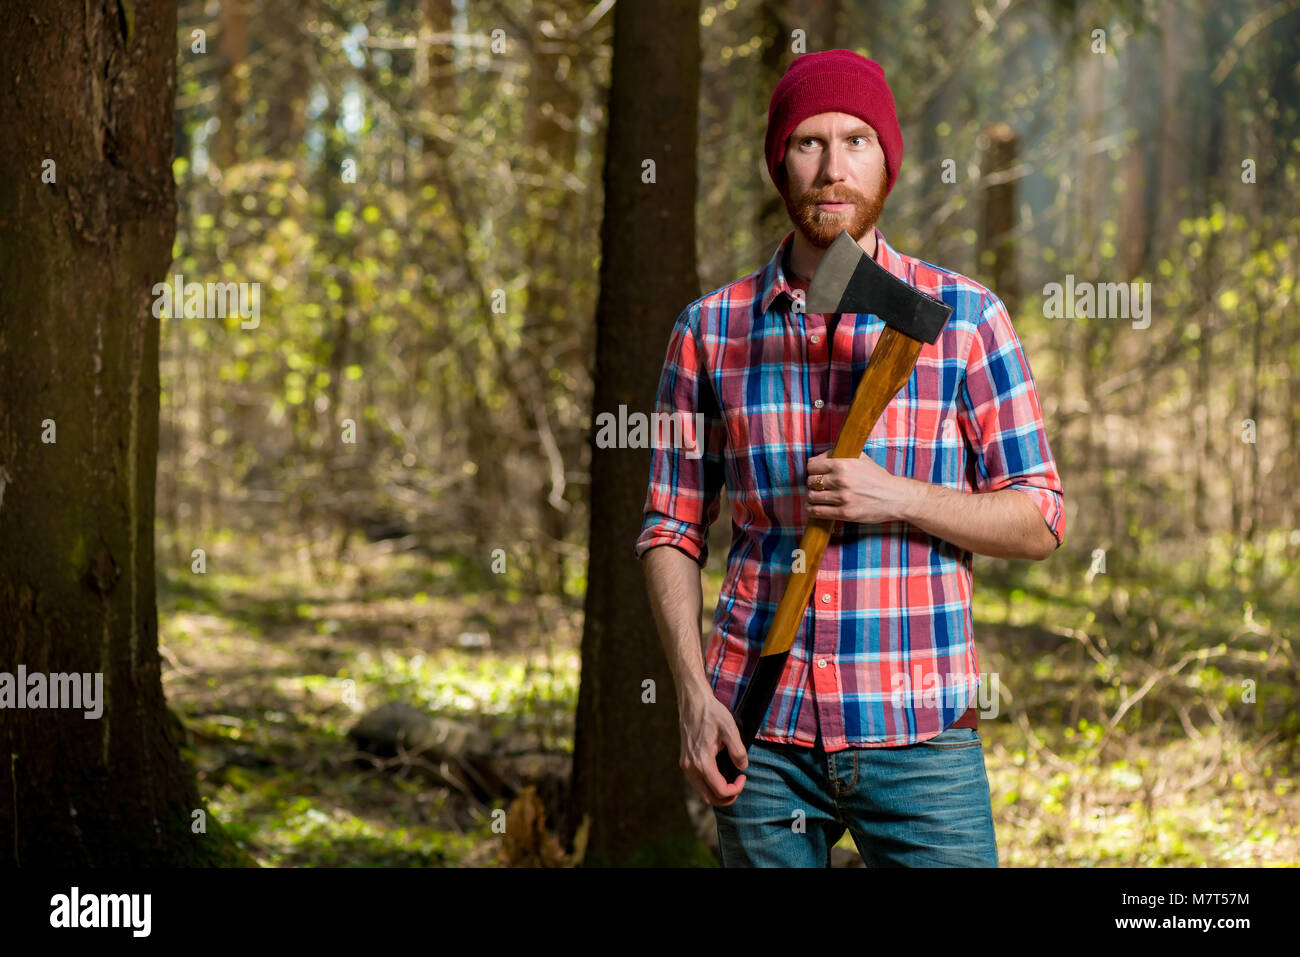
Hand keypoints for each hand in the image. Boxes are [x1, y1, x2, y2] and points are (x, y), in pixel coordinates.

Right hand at [678, 686, 746, 805]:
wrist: (693, 702)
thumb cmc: (711, 713)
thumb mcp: (730, 729)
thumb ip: (738, 751)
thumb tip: (742, 767)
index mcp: (702, 762)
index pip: (720, 790)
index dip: (736, 789)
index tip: (744, 777)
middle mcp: (690, 767)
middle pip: (709, 798)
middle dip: (727, 797)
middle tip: (739, 786)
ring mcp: (686, 765)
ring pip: (702, 792)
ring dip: (718, 793)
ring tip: (731, 782)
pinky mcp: (685, 761)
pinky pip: (698, 782)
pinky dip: (710, 785)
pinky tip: (720, 775)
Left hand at [806, 450, 914, 524]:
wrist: (895, 497)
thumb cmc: (878, 478)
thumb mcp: (861, 458)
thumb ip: (841, 455)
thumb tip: (821, 457)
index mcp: (843, 464)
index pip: (812, 465)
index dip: (812, 468)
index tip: (815, 472)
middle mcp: (841, 480)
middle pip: (811, 481)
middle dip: (812, 483)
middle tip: (818, 485)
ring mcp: (842, 498)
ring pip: (812, 496)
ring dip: (812, 497)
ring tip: (816, 497)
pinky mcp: (845, 513)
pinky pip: (818, 512)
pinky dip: (812, 510)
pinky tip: (813, 508)